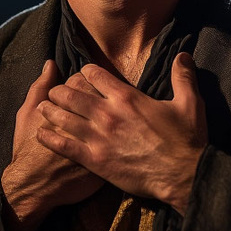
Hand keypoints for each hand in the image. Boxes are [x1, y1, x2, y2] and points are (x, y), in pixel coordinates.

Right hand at [1, 60, 103, 230]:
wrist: (35, 186)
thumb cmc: (27, 148)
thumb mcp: (26, 114)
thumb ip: (39, 87)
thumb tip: (51, 64)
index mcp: (70, 105)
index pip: (86, 80)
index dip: (83, 81)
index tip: (81, 86)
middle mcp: (90, 119)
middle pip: (103, 95)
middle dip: (100, 94)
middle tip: (95, 98)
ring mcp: (101, 140)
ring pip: (114, 114)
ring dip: (112, 111)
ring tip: (105, 112)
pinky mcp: (107, 159)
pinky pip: (119, 141)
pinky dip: (117, 132)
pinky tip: (112, 131)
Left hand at [36, 51, 207, 214]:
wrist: (183, 176)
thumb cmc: (187, 140)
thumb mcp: (190, 103)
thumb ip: (183, 76)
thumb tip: (183, 54)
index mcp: (127, 97)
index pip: (95, 75)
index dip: (86, 71)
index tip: (83, 73)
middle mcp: (108, 114)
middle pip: (72, 94)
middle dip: (60, 90)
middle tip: (55, 91)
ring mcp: (99, 138)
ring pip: (64, 118)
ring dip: (50, 110)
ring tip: (42, 108)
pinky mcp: (95, 160)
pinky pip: (65, 146)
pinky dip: (50, 138)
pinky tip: (40, 133)